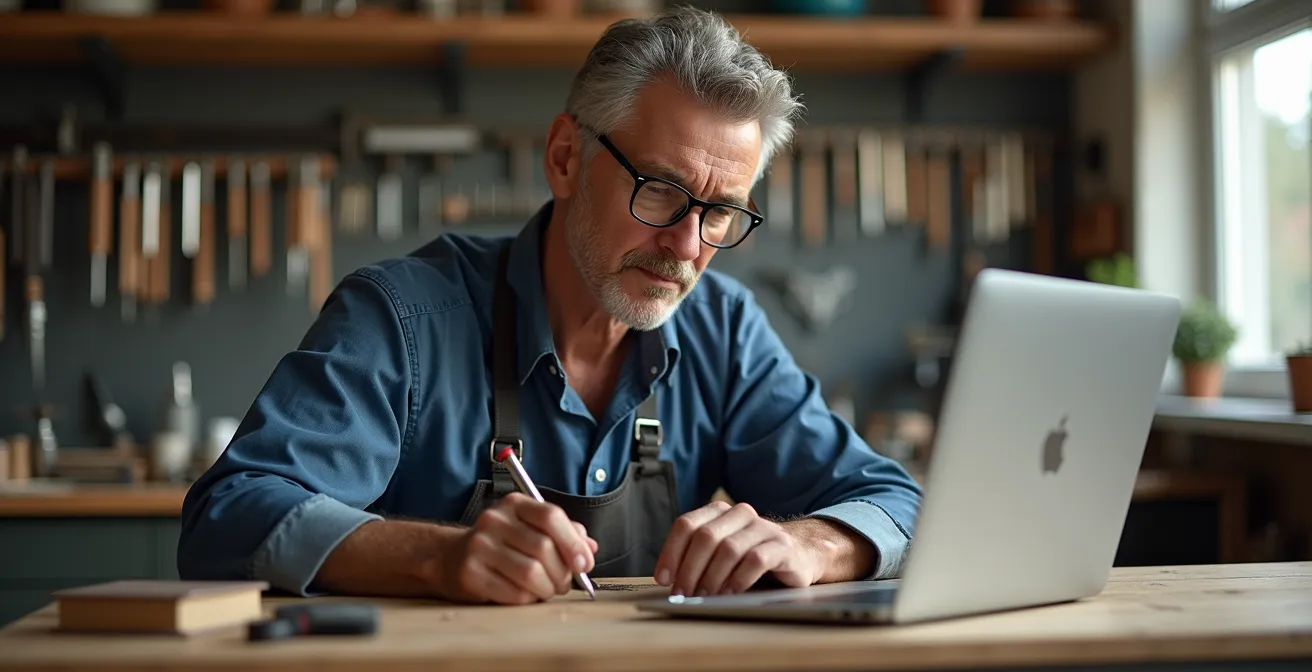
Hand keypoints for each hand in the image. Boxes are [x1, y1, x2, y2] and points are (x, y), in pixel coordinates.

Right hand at [442, 492, 597, 604]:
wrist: (450, 558)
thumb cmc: (500, 544)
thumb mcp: (530, 528)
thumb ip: (563, 533)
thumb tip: (590, 548)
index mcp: (514, 504)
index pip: (551, 516)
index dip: (573, 543)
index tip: (585, 564)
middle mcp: (494, 520)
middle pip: (543, 548)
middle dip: (563, 573)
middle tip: (565, 583)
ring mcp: (479, 546)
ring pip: (531, 574)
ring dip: (547, 589)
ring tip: (547, 590)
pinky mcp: (470, 573)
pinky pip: (514, 593)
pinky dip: (528, 599)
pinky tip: (526, 595)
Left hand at [654, 501, 823, 596]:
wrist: (798, 556)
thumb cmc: (750, 559)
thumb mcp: (721, 554)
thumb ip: (698, 559)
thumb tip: (671, 582)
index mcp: (720, 512)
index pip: (686, 525)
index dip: (671, 552)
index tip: (664, 578)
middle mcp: (740, 514)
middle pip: (706, 537)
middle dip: (690, 569)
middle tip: (683, 594)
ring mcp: (763, 528)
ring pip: (729, 548)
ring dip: (712, 577)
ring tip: (705, 597)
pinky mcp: (782, 546)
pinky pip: (756, 560)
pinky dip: (738, 579)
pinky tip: (730, 593)